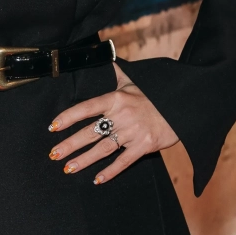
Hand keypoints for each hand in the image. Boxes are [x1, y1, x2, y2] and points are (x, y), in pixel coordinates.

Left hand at [48, 62, 178, 183]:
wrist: (182, 106)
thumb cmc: (154, 94)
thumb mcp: (134, 81)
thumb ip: (117, 73)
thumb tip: (106, 55)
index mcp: (117, 98)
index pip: (87, 107)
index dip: (69, 117)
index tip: (53, 126)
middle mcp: (122, 115)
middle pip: (91, 132)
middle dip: (70, 144)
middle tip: (53, 154)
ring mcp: (133, 132)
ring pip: (103, 149)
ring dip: (84, 160)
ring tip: (68, 168)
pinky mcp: (145, 146)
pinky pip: (124, 161)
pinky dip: (110, 171)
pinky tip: (97, 179)